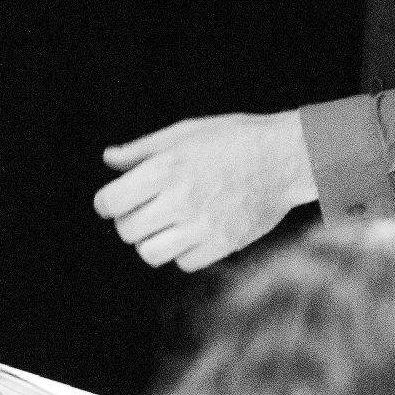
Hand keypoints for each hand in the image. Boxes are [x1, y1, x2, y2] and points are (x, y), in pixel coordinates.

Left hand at [94, 113, 316, 270]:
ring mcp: (202, 226)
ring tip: (165, 224)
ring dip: (151, 240)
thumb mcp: (186, 132)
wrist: (286, 157)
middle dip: (129, 220)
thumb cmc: (234, 139)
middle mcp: (181, 199)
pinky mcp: (223, 244)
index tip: (115, 199)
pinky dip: (182, 251)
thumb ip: (143, 149)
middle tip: (144, 209)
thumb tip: (109, 160)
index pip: (111, 202)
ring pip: (150, 253)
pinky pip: (183, 262)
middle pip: (127, 230)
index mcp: (166, 168)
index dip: (107, 202)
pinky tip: (192, 231)